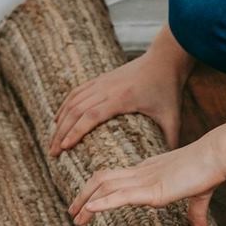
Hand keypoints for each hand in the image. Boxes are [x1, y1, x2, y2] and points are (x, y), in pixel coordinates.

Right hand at [48, 51, 185, 157]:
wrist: (164, 58)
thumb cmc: (169, 89)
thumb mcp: (173, 117)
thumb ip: (170, 141)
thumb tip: (167, 167)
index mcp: (122, 98)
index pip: (92, 115)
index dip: (76, 131)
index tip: (64, 148)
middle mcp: (107, 88)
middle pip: (76, 110)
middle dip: (61, 132)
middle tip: (53, 153)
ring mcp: (102, 81)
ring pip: (73, 100)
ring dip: (60, 121)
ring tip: (53, 141)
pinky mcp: (101, 78)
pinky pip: (77, 92)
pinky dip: (65, 106)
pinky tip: (59, 118)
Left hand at [66, 133, 225, 225]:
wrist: (218, 154)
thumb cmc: (210, 170)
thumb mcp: (199, 195)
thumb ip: (196, 212)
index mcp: (149, 170)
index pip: (115, 177)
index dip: (98, 189)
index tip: (87, 204)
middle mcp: (142, 173)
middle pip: (103, 179)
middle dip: (85, 196)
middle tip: (72, 213)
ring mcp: (145, 180)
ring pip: (106, 186)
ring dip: (87, 202)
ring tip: (75, 217)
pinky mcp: (153, 190)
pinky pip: (121, 196)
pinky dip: (103, 203)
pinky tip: (90, 210)